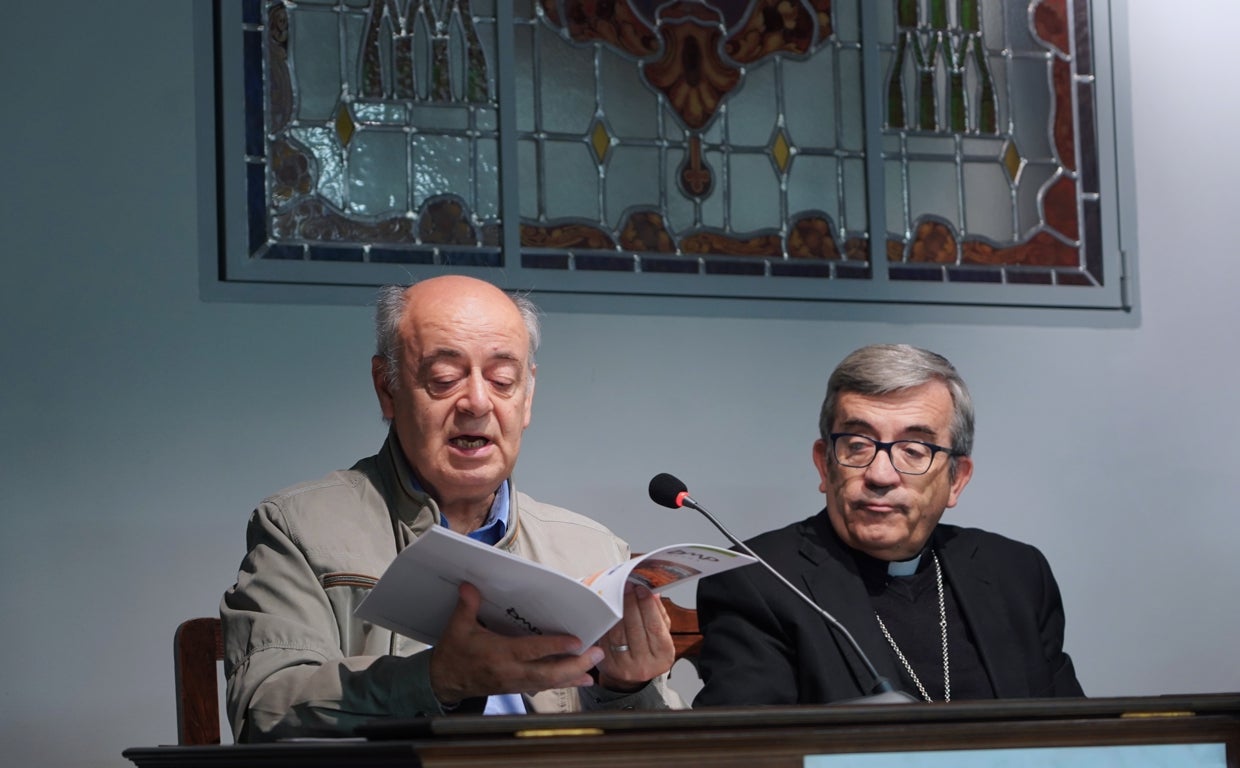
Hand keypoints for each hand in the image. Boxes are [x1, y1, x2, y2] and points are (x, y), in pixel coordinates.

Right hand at [428, 582, 604, 704]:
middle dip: (574, 665)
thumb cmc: (454, 653)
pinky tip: (579, 680)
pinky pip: (543, 687)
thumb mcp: (457, 628)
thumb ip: (466, 606)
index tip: (576, 642)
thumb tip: (469, 585)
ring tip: (594, 670)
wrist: (444, 681)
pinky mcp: (516, 688)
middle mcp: (510, 672)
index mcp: (498, 655)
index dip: (554, 647)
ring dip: (572, 676)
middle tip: (596, 654)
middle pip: (547, 673)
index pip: (530, 651)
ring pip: (549, 683)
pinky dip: (563, 683)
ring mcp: (515, 683)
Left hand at [594, 584, 674, 691]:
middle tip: (627, 586)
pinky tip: (608, 609)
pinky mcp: (608, 664)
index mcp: (663, 655)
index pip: (655, 626)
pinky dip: (607, 622)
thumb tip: (653, 594)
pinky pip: (606, 638)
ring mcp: (625, 666)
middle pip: (636, 628)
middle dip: (631, 603)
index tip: (642, 589)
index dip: (648, 605)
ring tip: (617, 594)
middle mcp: (645, 664)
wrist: (632, 677)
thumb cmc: (648, 652)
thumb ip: (659, 615)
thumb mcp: (661, 636)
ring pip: (619, 632)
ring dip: (617, 610)